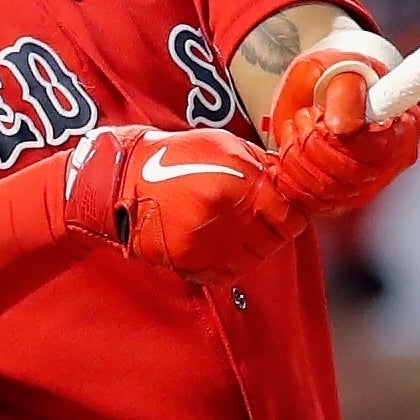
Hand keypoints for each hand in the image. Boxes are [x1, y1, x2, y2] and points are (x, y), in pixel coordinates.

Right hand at [58, 121, 309, 283]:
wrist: (125, 178)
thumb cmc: (178, 155)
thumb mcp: (225, 145)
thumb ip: (260, 165)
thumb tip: (289, 184)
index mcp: (237, 186)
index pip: (290, 217)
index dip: (293, 214)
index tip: (288, 210)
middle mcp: (224, 219)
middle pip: (275, 241)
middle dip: (275, 230)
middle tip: (265, 220)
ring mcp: (204, 245)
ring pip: (254, 260)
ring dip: (255, 248)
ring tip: (242, 232)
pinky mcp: (187, 263)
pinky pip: (227, 274)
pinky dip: (232, 264)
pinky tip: (225, 246)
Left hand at [261, 38, 419, 215]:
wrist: (312, 93)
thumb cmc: (333, 77)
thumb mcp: (338, 69)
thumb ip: (345, 91)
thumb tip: (343, 127)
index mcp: (404, 126)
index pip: (384, 149)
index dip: (348, 139)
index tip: (324, 118)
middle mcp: (391, 161)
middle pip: (352, 174)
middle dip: (316, 142)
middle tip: (308, 116)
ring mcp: (365, 184)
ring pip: (327, 191)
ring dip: (299, 155)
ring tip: (300, 128)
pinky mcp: (338, 199)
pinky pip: (308, 202)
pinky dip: (288, 173)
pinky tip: (289, 150)